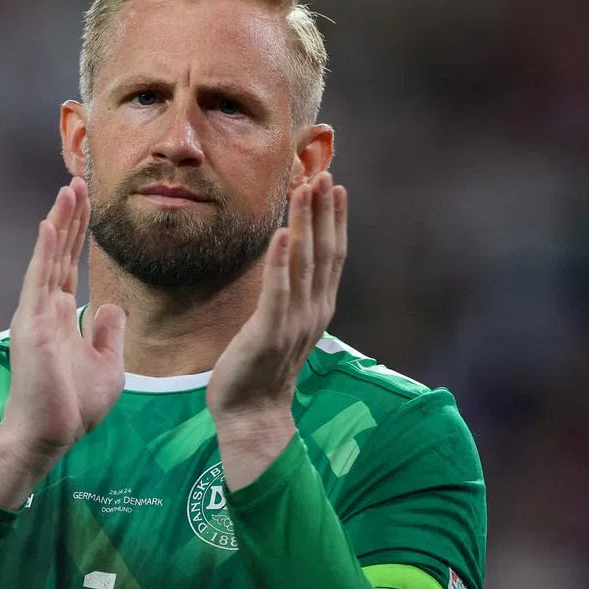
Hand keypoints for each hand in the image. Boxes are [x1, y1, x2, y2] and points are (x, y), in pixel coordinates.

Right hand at [1, 177, 126, 452]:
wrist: (50, 437)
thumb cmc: (74, 407)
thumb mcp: (107, 365)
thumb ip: (108, 333)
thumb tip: (110, 305)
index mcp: (60, 316)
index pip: (70, 265)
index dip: (79, 233)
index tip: (86, 202)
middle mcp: (44, 309)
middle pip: (59, 252)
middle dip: (70, 217)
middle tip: (78, 180)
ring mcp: (35, 315)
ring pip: (48, 257)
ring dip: (59, 222)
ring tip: (68, 188)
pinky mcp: (31, 326)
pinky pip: (37, 281)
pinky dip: (43, 252)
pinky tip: (49, 225)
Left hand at [207, 171, 346, 423]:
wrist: (252, 414)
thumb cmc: (262, 367)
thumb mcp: (284, 324)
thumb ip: (291, 294)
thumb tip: (289, 261)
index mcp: (317, 308)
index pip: (333, 255)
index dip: (336, 219)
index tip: (335, 186)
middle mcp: (312, 312)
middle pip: (325, 252)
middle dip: (324, 211)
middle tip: (324, 174)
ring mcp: (294, 323)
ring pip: (304, 264)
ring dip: (306, 224)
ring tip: (305, 190)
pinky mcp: (268, 333)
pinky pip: (277, 291)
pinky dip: (281, 261)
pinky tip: (283, 233)